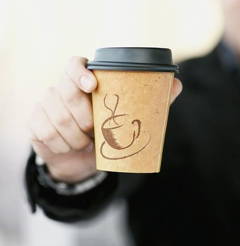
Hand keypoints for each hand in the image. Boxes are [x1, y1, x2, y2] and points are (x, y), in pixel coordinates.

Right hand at [29, 56, 182, 182]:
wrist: (83, 158)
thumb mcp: (128, 117)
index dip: (80, 72)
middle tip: (97, 131)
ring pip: (59, 119)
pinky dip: (65, 147)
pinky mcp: (36, 125)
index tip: (92, 85)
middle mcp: (60, 89)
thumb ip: (150, 100)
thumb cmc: (108, 131)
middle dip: (86, 119)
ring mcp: (45, 106)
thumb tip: (176, 83)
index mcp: (83, 81)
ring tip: (88, 142)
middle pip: (67, 96)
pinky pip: (48, 135)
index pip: (74, 65)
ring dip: (78, 137)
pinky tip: (73, 147)